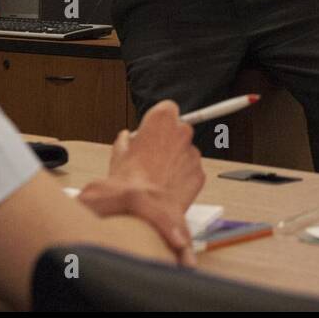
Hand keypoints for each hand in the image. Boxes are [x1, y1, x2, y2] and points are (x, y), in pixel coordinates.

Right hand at [77, 101, 204, 264]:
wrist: (144, 209)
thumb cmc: (129, 180)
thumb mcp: (118, 153)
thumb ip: (127, 140)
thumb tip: (126, 139)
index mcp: (162, 118)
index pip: (167, 109)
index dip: (159, 122)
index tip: (153, 131)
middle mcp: (182, 131)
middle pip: (179, 130)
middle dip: (169, 141)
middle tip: (153, 157)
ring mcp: (193, 152)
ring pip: (186, 152)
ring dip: (176, 161)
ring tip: (158, 177)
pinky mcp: (200, 173)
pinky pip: (191, 171)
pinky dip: (183, 178)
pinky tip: (166, 188)